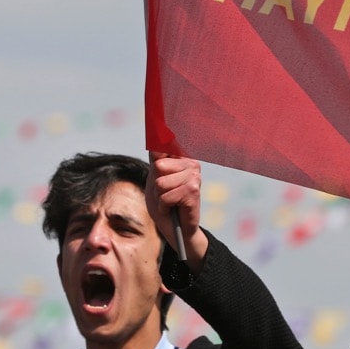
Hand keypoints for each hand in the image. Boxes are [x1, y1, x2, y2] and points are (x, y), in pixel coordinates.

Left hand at [146, 152, 206, 268]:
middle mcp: (191, 164)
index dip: (157, 142)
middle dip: (156, 184)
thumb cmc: (164, 204)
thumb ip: (156, 160)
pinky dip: (164, 206)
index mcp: (182, 158)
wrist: (176, 230)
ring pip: (161, 182)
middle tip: (164, 194)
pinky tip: (172, 209)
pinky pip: (166, 196)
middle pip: (158, 166)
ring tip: (169, 202)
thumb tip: (156, 141)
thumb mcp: (155, 179)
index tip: (156, 118)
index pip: (163, 145)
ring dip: (160, 197)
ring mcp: (194, 177)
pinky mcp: (193, 192)